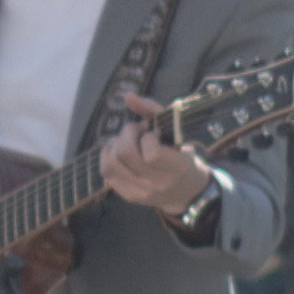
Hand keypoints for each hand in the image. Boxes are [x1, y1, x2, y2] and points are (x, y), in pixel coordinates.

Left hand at [97, 117, 217, 228]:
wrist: (186, 191)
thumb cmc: (182, 155)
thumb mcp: (176, 131)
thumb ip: (153, 110)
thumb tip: (127, 96)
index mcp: (177, 167)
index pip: (152, 153)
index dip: (147, 137)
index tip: (153, 134)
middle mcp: (159, 184)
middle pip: (126, 154)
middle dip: (127, 134)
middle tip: (136, 131)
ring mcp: (143, 193)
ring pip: (111, 164)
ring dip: (114, 145)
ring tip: (124, 140)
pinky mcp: (130, 197)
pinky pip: (107, 174)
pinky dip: (108, 157)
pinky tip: (118, 152)